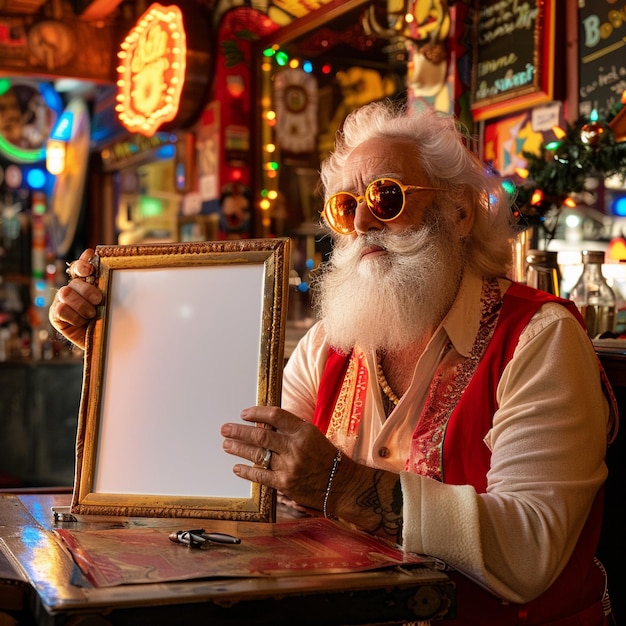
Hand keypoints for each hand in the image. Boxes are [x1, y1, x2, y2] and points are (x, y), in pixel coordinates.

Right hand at [49, 248, 102, 348]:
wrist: (102, 342)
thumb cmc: (107, 321)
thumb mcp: (110, 303)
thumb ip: (106, 288)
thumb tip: (107, 273)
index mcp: (85, 283)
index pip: (79, 267)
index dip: (82, 265)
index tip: (91, 269)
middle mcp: (72, 290)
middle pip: (74, 281)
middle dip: (88, 290)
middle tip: (99, 300)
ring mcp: (61, 301)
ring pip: (65, 293)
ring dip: (81, 304)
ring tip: (91, 314)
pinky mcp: (55, 315)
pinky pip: (61, 309)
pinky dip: (74, 316)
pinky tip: (81, 322)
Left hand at [221, 406, 338, 512]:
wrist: (341, 484)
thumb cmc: (326, 457)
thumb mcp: (312, 435)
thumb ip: (290, 429)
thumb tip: (264, 422)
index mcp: (303, 431)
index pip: (275, 416)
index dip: (257, 412)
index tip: (244, 413)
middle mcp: (295, 447)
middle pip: (261, 436)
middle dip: (239, 431)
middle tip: (226, 429)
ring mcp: (289, 466)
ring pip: (257, 454)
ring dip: (239, 448)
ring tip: (226, 444)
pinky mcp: (285, 484)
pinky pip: (261, 476)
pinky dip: (246, 471)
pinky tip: (236, 467)